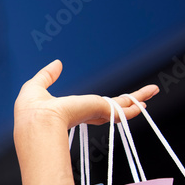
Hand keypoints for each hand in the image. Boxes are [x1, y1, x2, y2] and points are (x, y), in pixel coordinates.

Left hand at [14, 59, 158, 132]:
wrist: (39, 121)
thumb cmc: (31, 109)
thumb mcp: (36, 87)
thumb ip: (47, 76)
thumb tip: (58, 64)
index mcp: (72, 111)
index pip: (92, 108)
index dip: (104, 105)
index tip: (115, 101)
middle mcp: (86, 115)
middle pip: (112, 109)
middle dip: (127, 103)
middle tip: (143, 100)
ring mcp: (95, 114)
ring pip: (121, 107)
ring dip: (137, 99)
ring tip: (153, 92)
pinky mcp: (101, 111)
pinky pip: (122, 109)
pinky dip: (134, 105)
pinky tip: (146, 102)